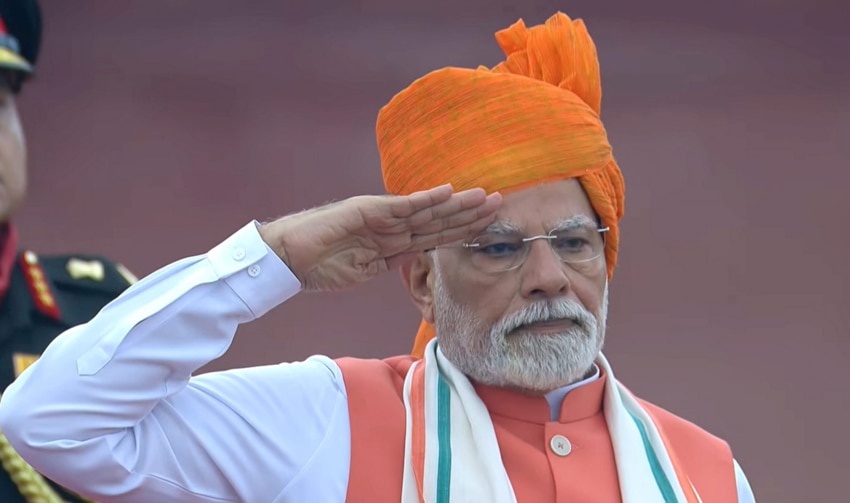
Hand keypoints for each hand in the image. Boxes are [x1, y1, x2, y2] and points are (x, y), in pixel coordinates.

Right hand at [259, 184, 501, 291]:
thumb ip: (388, 262)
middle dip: (471, 215)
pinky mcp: (369, 210)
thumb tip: (410, 259)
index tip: (491, 230)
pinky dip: (426, 198)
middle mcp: (393, 226)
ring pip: (429, 210)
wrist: (291, 258)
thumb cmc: (321, 266)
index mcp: (394, 242)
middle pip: (440, 220)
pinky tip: (449, 192)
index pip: (436, 236)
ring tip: (486, 197)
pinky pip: (403, 205)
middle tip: (503, 204)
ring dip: (458, 204)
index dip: (464, 232)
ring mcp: (383, 216)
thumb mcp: (363, 272)